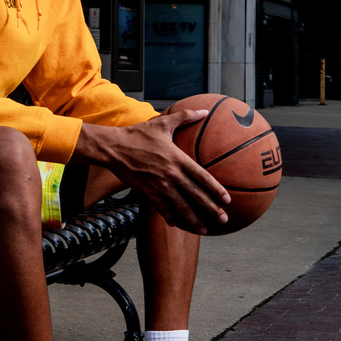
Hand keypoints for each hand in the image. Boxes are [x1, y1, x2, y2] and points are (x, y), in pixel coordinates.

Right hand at [73, 111, 229, 233]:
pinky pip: (162, 208)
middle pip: (195, 195)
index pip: (202, 176)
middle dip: (211, 209)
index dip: (216, 189)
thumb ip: (185, 116)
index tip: (227, 199)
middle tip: (224, 219)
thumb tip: (204, 110)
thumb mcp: (163, 123)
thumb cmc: (138, 134)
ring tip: (205, 229)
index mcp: (178, 158)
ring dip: (194, 219)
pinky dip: (170, 217)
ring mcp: (159, 186)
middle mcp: (171, 174)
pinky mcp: (147, 192)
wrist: (113, 148)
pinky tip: (177, 224)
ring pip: (181, 206)